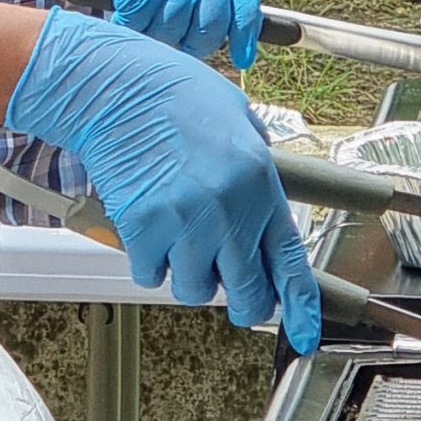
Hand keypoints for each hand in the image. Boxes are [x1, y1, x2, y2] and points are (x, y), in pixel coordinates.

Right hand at [8, 12, 319, 350]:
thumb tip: (260, 202)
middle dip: (241, 300)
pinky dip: (148, 261)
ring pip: (194, 288)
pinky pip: (151, 274)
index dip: (299, 305)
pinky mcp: (143, 230)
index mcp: (258, 181)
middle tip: (228, 287)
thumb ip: (255, 166)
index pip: (289, 261)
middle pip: (245, 291)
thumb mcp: (237, 118)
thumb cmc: (171, 91)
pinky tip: (146, 229)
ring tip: (176, 237)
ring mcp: (184, 222)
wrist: (115, 86)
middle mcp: (227, 209)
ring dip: (187, 274)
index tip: (305, 333)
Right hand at [59, 0, 260, 66]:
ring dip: (159, 35)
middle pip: (210, 28)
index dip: (246, 34)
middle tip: (184, 43)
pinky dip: (131, 28)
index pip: (244, 2)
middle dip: (197, 43)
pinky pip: (139, 26)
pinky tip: (125, 18)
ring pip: (171, 32)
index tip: (243, 54)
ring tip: (147, 22)